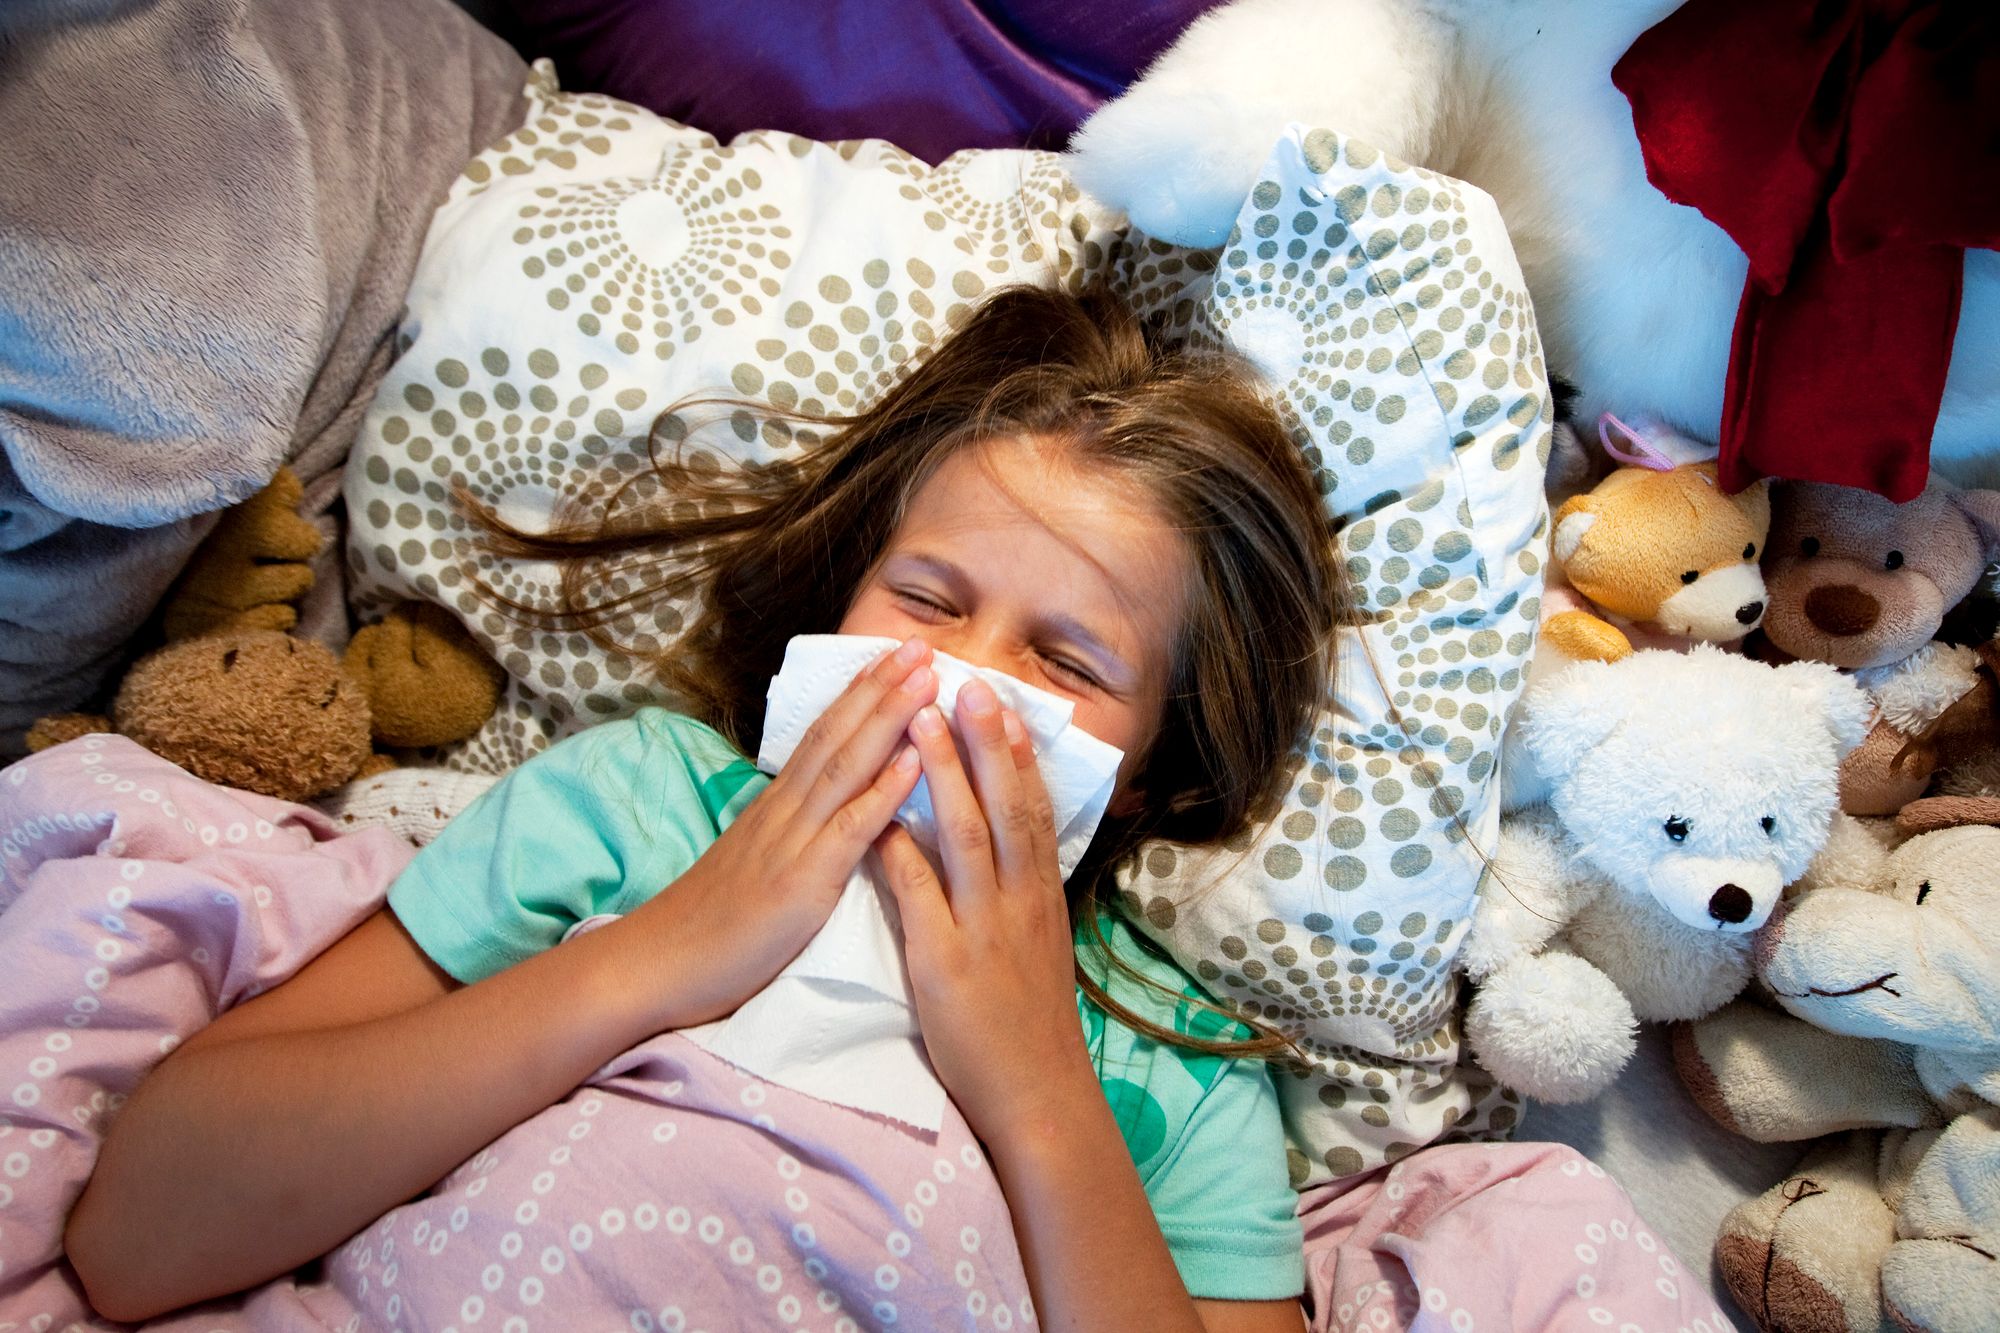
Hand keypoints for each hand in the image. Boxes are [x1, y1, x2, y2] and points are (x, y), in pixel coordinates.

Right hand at [632, 637, 936, 1028]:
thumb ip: (789, 830)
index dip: (861, 692)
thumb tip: (822, 804)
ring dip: (890, 718)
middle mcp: (784, 810)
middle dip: (883, 686)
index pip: (823, 733)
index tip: (896, 656)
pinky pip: (849, 829)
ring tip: (927, 680)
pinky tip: (913, 762)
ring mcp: (791, 841)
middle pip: (838, 734)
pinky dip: (883, 791)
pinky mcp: (801, 882)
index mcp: (777, 805)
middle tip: (923, 643)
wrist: (659, 963)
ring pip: (846, 766)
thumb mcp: (754, 860)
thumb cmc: (713, 922)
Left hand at [874, 679, 1098, 1150]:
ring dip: (945, 776)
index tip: (1001, 702)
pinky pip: (921, 896)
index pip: (1033, 808)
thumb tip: (1007, 849)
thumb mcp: (1037, 946)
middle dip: (986, 743)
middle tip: (969, 685)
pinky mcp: (946, 961)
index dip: (1016, 754)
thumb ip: (1019, 895)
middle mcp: (1019, 901)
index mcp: (1039, 895)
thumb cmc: (1028, 1023)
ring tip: (925, 723)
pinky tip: (881, 818)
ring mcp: (984, 928)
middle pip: (1007, 806)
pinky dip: (902, 852)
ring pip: (969, 837)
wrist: (1037, 1094)